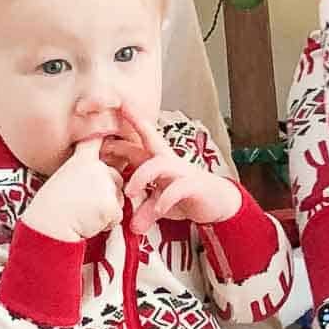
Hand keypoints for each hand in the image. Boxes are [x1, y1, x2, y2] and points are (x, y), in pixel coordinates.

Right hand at [24, 138, 123, 241]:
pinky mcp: (110, 203)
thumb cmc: (50, 208)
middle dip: (108, 194)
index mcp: (81, 160)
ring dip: (107, 210)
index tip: (110, 127)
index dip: (105, 134)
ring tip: (84, 213)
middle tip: (84, 204)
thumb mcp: (64, 179)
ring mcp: (105, 184)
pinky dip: (106, 224)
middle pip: (116, 179)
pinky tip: (88, 222)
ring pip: (119, 199)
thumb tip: (103, 179)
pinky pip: (117, 216)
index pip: (97, 140)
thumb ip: (84, 173)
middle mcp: (96, 167)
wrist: (47, 227)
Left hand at [120, 107, 241, 233]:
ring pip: (159, 165)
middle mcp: (169, 161)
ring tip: (129, 193)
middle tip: (109, 135)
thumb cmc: (186, 197)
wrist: (219, 204)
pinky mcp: (194, 186)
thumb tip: (130, 224)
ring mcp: (182, 171)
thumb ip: (143, 208)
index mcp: (159, 160)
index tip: (115, 104)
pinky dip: (164, 200)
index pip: (142, 137)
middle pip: (150, 139)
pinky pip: (177, 188)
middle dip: (134, 128)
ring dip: (141, 177)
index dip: (129, 121)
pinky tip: (159, 210)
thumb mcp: (160, 202)